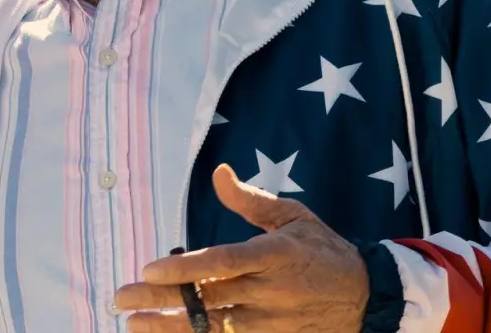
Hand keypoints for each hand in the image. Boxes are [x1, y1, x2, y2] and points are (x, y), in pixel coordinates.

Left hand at [113, 164, 367, 331]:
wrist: (369, 298)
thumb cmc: (323, 251)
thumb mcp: (292, 217)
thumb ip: (250, 200)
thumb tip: (219, 173)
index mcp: (274, 256)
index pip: (222, 263)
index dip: (184, 269)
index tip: (148, 268)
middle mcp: (270, 293)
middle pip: (208, 299)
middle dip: (160, 300)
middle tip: (122, 298)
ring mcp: (272, 325)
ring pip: (214, 330)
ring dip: (171, 328)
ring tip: (134, 323)